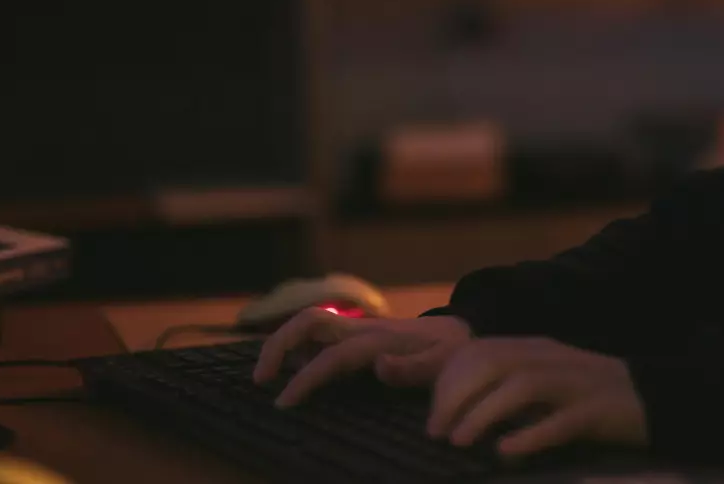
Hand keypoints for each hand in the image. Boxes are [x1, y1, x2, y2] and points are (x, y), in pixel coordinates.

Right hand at [253, 308, 471, 406]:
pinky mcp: (357, 332)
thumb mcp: (443, 366)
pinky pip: (320, 332)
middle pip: (309, 321)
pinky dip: (300, 345)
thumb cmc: (453, 354)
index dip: (306, 379)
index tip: (284, 403)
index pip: (332, 357)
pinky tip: (296, 368)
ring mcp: (358, 327)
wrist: (463, 330)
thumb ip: (412, 369)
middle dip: (278, 344)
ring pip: (310, 323)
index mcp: (378, 340)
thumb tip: (378, 366)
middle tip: (260, 378)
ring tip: (269, 376)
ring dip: (285, 342)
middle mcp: (362, 328)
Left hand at [427, 337, 648, 457]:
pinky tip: (506, 452)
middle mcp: (548, 358)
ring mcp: (573, 382)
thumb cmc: (584, 394)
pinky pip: (559, 422)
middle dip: (457, 397)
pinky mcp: (594, 412)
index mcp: (531, 349)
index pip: (479, 353)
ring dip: (484, 413)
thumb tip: (454, 411)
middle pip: (492, 365)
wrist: (650, 396)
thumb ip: (502, 387)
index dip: (448, 382)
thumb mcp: (539, 381)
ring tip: (459, 441)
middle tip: (436, 433)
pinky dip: (529, 436)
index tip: (432, 417)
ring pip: (521, 388)